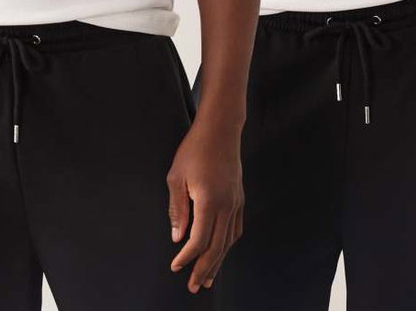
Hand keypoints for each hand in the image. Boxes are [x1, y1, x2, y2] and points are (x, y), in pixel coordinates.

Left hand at [167, 119, 243, 292]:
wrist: (220, 129)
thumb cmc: (195, 149)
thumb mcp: (176, 177)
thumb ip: (177, 210)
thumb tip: (177, 237)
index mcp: (209, 201)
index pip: (198, 241)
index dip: (186, 257)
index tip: (175, 266)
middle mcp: (227, 205)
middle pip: (217, 247)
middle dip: (204, 269)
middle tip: (194, 286)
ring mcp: (236, 202)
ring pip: (229, 241)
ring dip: (218, 261)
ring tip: (209, 277)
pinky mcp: (239, 197)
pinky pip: (236, 228)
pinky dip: (228, 244)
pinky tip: (222, 250)